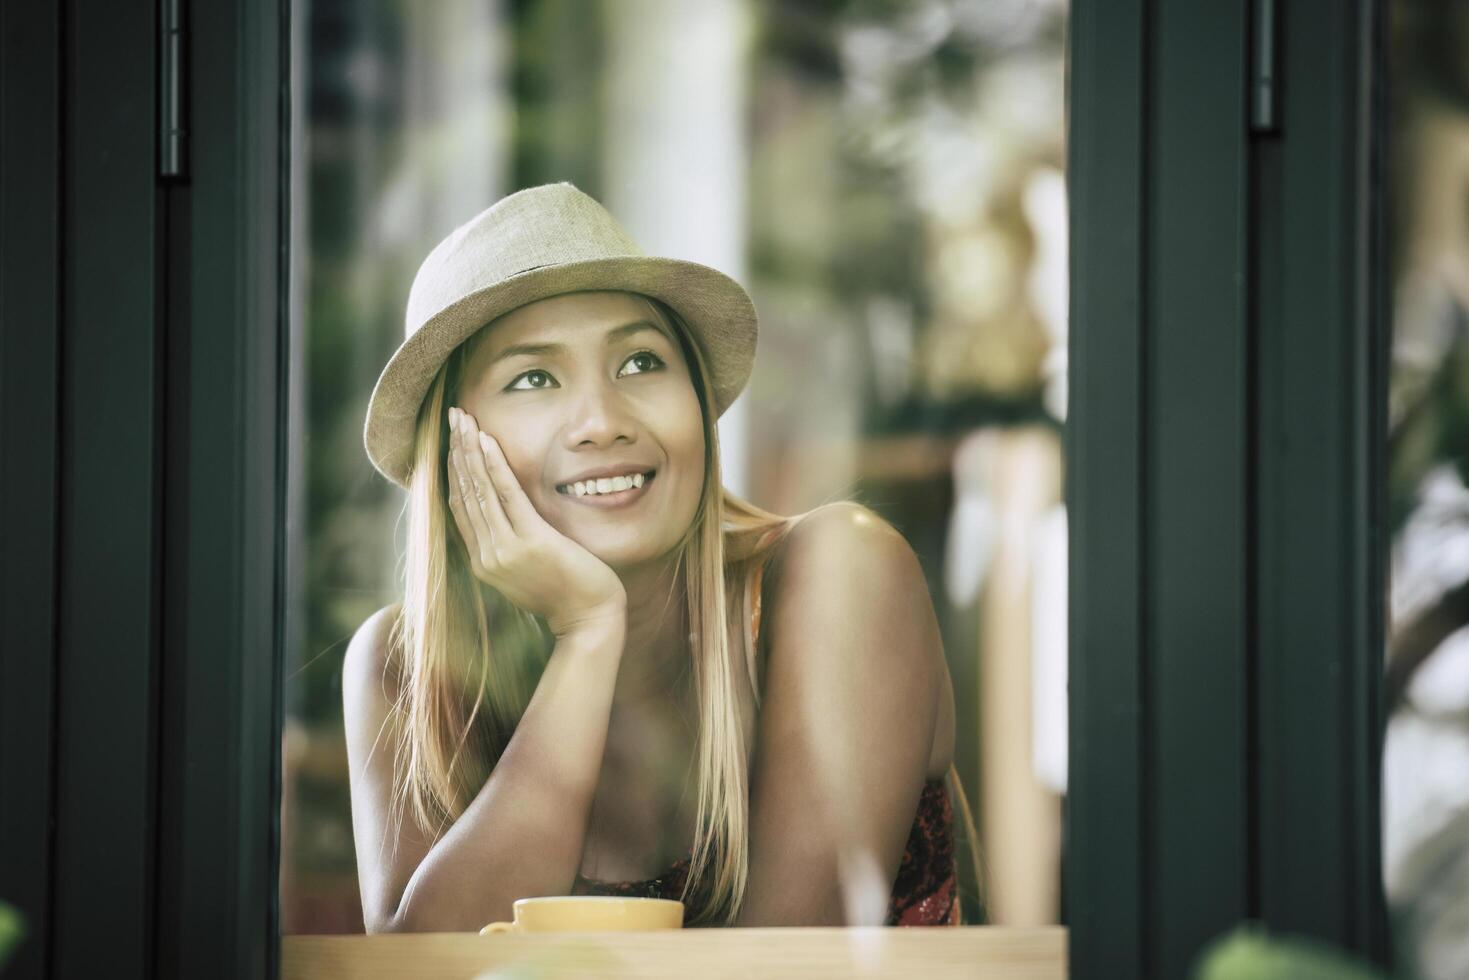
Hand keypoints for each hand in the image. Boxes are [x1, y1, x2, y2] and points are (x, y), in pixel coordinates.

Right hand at [445, 406, 626, 638]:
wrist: (589, 620)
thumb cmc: (565, 594)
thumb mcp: (527, 571)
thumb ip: (509, 547)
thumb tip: (504, 519)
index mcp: (484, 562)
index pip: (459, 508)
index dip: (452, 471)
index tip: (451, 441)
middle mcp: (487, 556)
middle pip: (463, 493)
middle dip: (456, 451)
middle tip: (452, 417)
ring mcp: (505, 550)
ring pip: (479, 490)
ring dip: (469, 451)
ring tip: (463, 420)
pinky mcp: (531, 542)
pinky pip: (507, 496)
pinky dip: (494, 466)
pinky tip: (486, 441)